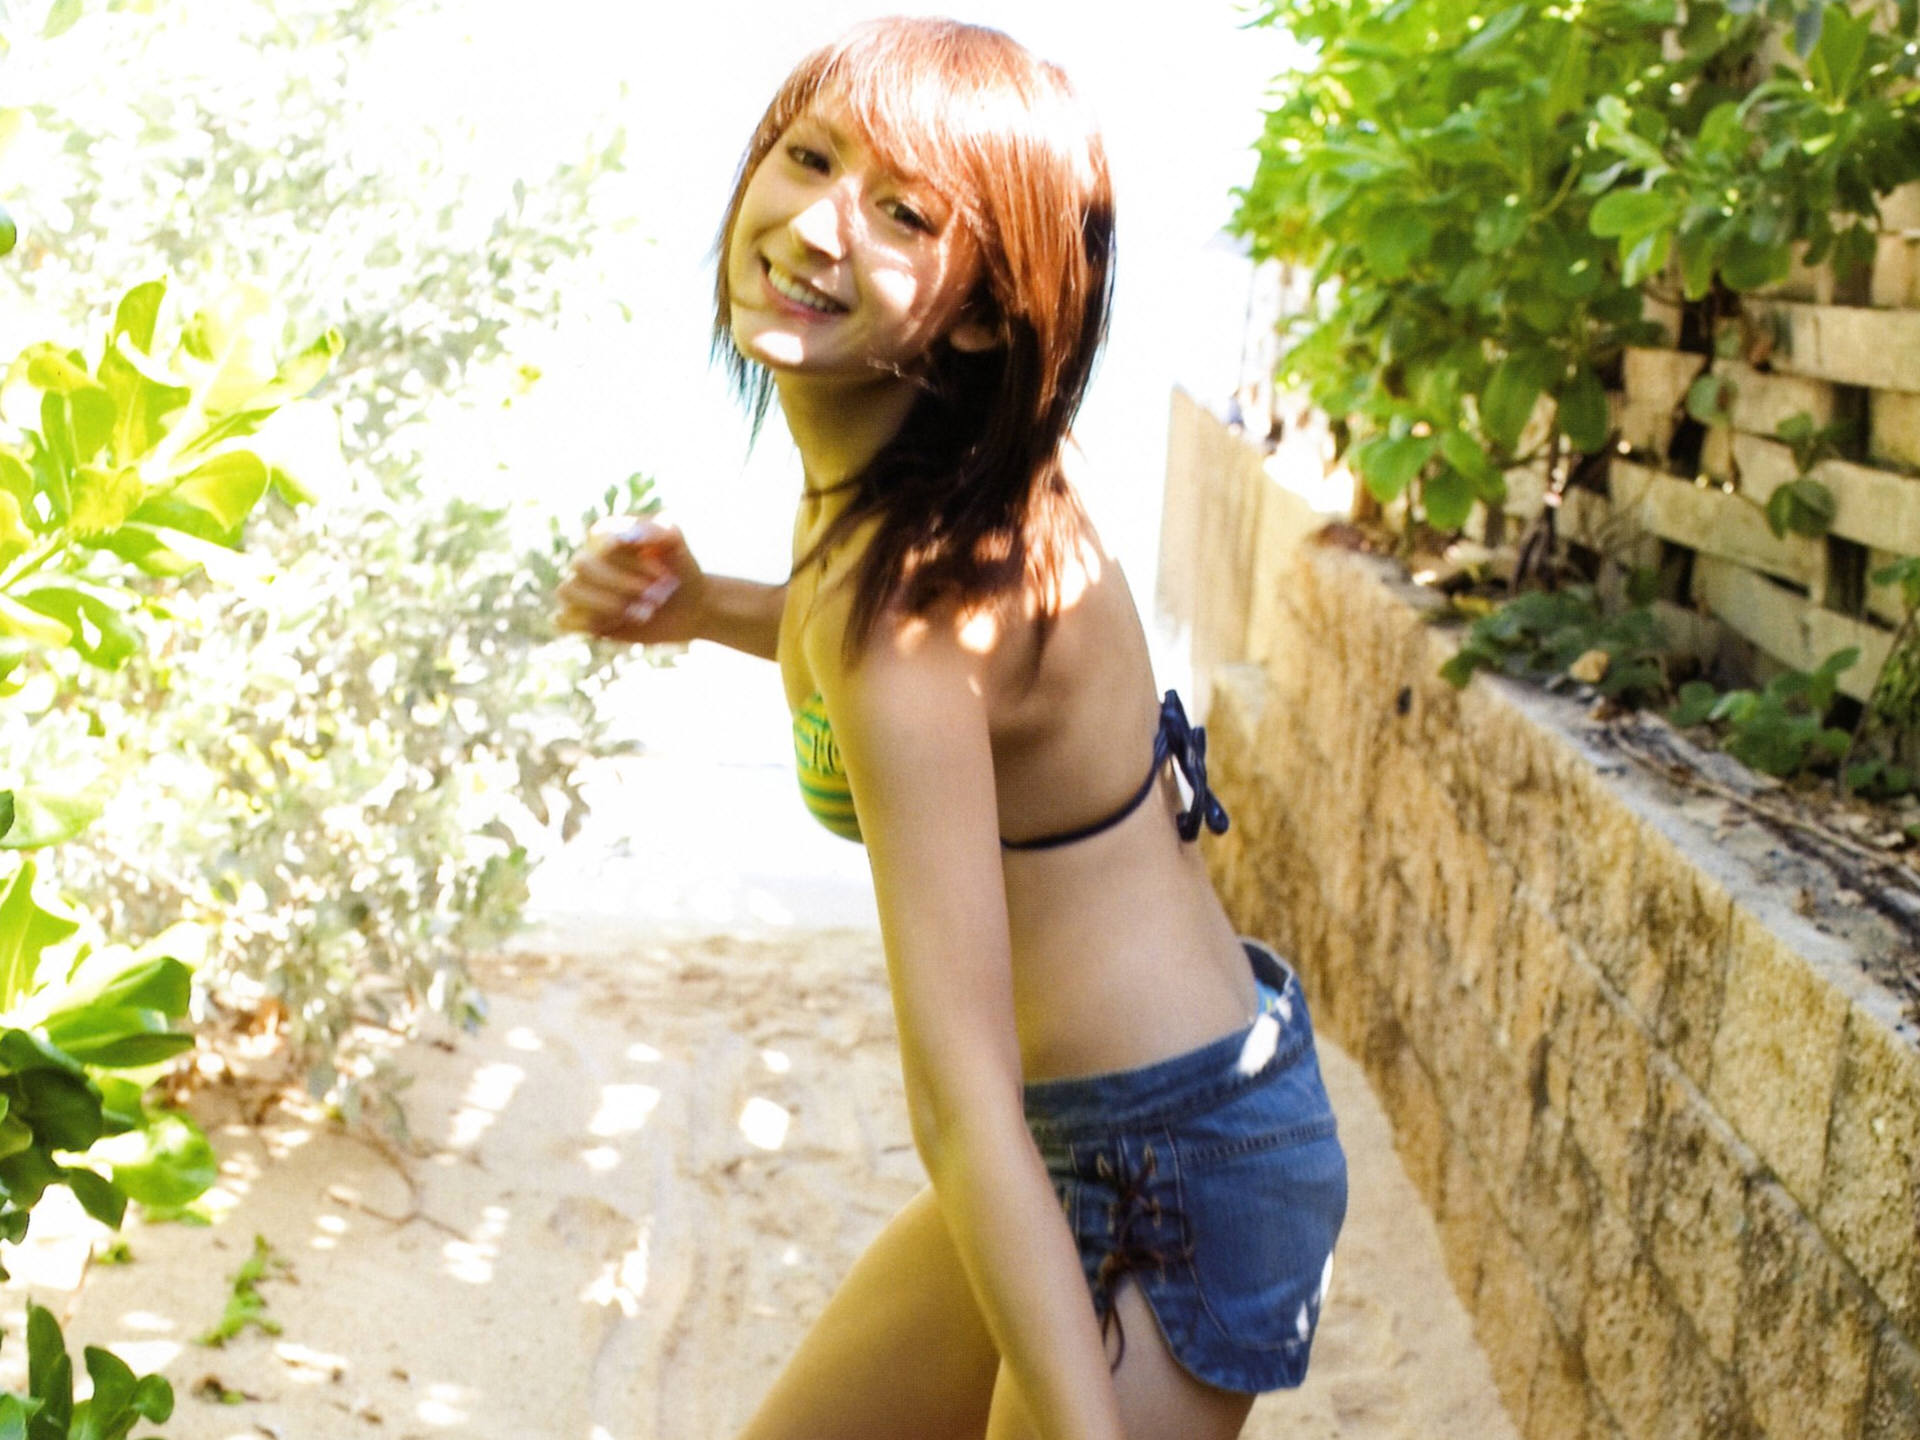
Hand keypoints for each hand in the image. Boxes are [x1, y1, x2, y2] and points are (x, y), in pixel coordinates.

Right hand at [555, 515, 705, 644]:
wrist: (689, 606)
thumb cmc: (680, 569)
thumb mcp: (677, 543)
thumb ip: (658, 529)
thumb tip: (623, 536)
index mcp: (606, 534)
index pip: (601, 540)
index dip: (631, 561)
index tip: (663, 575)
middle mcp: (589, 558)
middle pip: (581, 564)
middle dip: (621, 584)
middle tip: (656, 597)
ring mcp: (583, 588)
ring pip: (568, 590)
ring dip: (606, 604)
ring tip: (641, 614)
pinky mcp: (583, 618)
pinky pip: (563, 619)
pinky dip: (589, 623)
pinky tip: (618, 625)